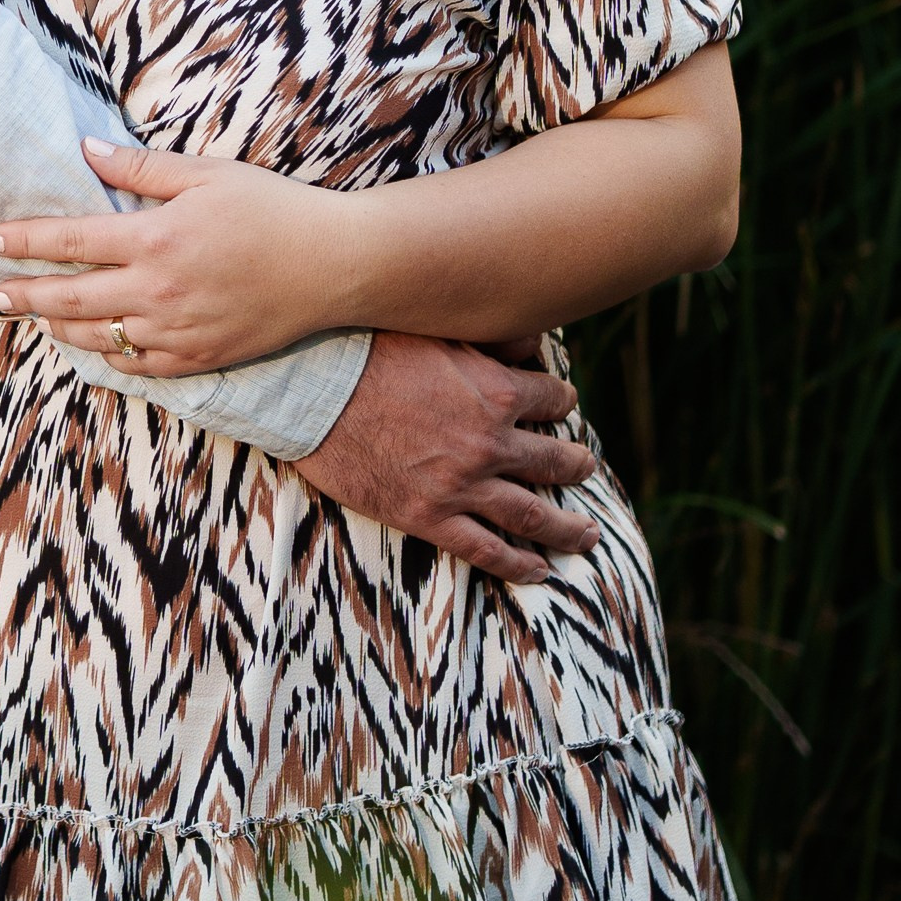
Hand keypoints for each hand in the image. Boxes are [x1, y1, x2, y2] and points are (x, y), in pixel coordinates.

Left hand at [0, 135, 356, 372]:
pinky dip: (106, 354)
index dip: (23, 241)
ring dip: (58, 327)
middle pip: (70, 299)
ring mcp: (176, 332)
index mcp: (156, 239)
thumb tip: (88, 151)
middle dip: (25, 294)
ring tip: (34, 316)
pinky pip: (136, 364)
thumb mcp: (206, 174)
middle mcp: (157, 292)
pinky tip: (92, 343)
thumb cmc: (272, 209)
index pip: (70, 242)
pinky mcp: (197, 358)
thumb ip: (141, 170)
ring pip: (97, 337)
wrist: (334, 266)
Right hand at [295, 331, 599, 583]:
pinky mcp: (428, 517)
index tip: (562, 406)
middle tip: (587, 469)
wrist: (312, 389)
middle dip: (576, 465)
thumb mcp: (437, 329)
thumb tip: (532, 341)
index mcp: (496, 390)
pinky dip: (518, 564)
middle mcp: (490, 441)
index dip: (561, 401)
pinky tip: (539, 571)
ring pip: (533, 515)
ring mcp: (462, 484)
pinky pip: (486, 550)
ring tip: (587, 533)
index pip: (553, 399)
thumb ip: (490, 338)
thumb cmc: (367, 348)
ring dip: (567, 527)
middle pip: (554, 460)